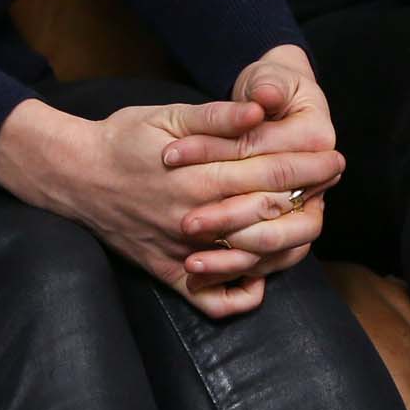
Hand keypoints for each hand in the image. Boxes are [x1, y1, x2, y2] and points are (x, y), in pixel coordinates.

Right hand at [0, 95, 343, 320]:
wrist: (74, 176)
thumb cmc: (125, 139)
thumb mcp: (168, 115)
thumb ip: (217, 117)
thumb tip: (261, 109)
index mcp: (197, 177)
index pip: (269, 174)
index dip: (308, 166)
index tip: (335, 157)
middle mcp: (194, 220)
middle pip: (267, 214)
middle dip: (308, 197)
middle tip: (334, 182)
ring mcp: (182, 252)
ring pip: (249, 260)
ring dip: (287, 243)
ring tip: (311, 222)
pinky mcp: (167, 273)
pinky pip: (210, 300)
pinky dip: (241, 296)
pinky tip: (262, 280)